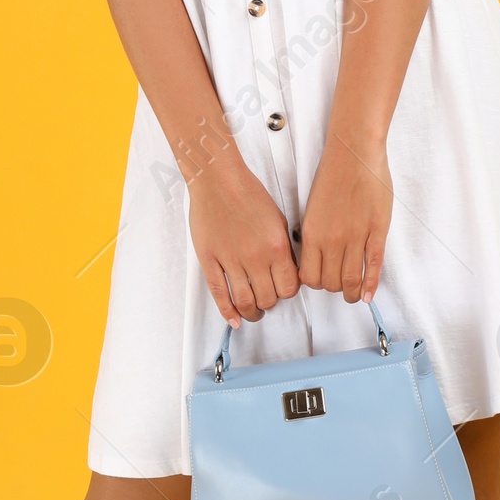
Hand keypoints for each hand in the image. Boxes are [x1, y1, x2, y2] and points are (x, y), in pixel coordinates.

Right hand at [187, 152, 298, 326]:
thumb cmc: (248, 193)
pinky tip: (233, 320)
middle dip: (270, 302)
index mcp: (276, 247)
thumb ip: (284, 247)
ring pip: (245, 301)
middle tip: (267, 299)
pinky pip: (219, 293)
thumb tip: (286, 271)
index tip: (283, 289)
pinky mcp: (210, 261)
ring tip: (252, 312)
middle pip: (268, 298)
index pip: (289, 287)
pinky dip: (227, 311)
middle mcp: (255, 258)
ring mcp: (230, 261)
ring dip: (251, 312)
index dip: (287, 292)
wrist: (218, 180)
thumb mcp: (278, 219)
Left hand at [297, 138, 392, 302]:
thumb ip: (313, 233)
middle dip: (333, 289)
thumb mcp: (312, 207)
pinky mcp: (377, 231)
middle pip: (330, 282)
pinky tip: (368, 295)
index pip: (309, 276)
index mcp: (311, 233)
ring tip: (352, 295)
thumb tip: (314, 255)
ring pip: (351, 279)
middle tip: (338, 287)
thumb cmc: (332, 174)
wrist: (353, 153)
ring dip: (351, 292)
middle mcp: (332, 240)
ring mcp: (356, 237)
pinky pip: (374, 265)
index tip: (320, 281)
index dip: (314, 283)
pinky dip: (371, 284)